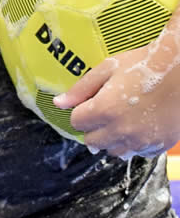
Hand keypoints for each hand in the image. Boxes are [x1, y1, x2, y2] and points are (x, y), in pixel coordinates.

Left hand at [54, 42, 179, 158]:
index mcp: (104, 110)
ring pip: (113, 151)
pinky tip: (140, 125)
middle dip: (93, 128)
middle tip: (106, 112)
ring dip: (112, 139)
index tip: (91, 103)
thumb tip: (58, 103)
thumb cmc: (144, 64)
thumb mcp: (108, 69)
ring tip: (123, 119)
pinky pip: (137, 153)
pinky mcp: (159, 145)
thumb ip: (81, 89)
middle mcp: (121, 131)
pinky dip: (134, 143)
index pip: (76, 123)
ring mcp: (141, 140)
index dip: (81, 112)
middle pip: (92, 142)